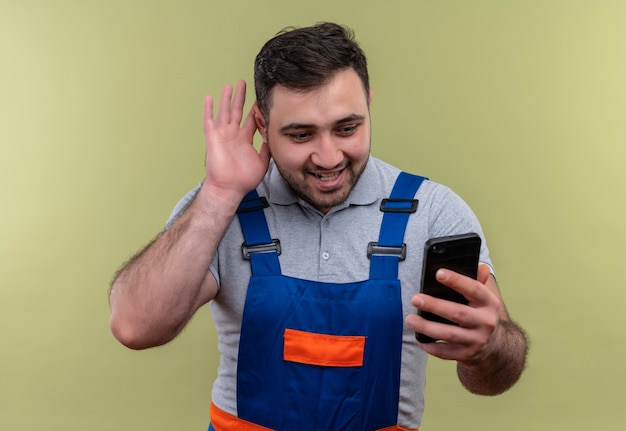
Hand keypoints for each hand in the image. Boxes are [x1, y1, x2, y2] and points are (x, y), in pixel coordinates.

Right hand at [203, 80, 269, 197]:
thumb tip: (274, 137)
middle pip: (237, 111)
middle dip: (241, 97)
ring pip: (224, 112)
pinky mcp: (213, 138)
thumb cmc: (243, 179)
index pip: (250, 120)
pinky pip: (209, 121)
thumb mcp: (262, 162)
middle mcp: (233, 135)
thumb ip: (267, 149)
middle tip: (244, 83)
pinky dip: (208, 109)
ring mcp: (222, 135)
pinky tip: (209, 97)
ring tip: (230, 86)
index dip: (255, 109)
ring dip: (227, 99)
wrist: (229, 189)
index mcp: (244, 140)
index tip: (260, 98)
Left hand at [406, 264, 504, 364]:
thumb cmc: (481, 315)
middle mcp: (486, 322)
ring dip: (427, 327)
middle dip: (435, 305)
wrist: (496, 346)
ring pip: (449, 334)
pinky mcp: (467, 355)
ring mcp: (477, 340)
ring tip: (410, 319)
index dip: (457, 281)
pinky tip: (420, 339)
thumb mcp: (484, 298)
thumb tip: (480, 267)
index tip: (439, 273)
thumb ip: (479, 281)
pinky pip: (446, 352)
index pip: (474, 289)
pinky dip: (431, 347)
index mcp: (489, 303)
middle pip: (458, 313)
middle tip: (415, 299)